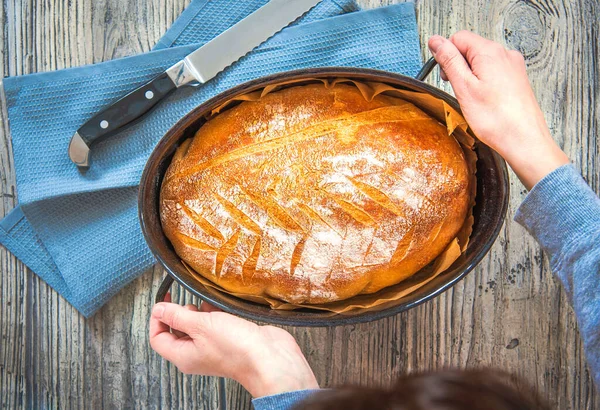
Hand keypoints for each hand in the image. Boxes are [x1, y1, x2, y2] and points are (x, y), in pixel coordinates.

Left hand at [149, 294, 317, 397]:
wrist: (269, 358)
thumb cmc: (236, 348)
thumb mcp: (200, 326)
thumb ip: (177, 315)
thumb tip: (158, 309)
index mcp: (183, 355)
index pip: (158, 338)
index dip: (157, 319)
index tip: (164, 302)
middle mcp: (197, 354)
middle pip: (177, 331)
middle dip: (180, 313)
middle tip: (190, 304)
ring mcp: (214, 347)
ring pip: (198, 326)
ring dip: (201, 312)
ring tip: (209, 305)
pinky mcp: (230, 339)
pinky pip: (216, 324)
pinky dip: (217, 313)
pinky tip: (223, 307)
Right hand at [428, 31, 569, 188]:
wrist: (524, 139)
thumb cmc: (496, 119)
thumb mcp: (464, 87)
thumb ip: (449, 60)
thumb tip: (436, 41)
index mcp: (490, 52)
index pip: (459, 38)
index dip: (446, 54)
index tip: (445, 75)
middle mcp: (505, 54)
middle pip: (471, 48)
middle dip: (459, 66)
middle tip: (459, 90)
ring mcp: (513, 66)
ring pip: (482, 61)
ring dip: (471, 75)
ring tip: (473, 98)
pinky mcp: (517, 78)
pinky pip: (494, 71)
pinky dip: (483, 82)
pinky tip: (485, 100)